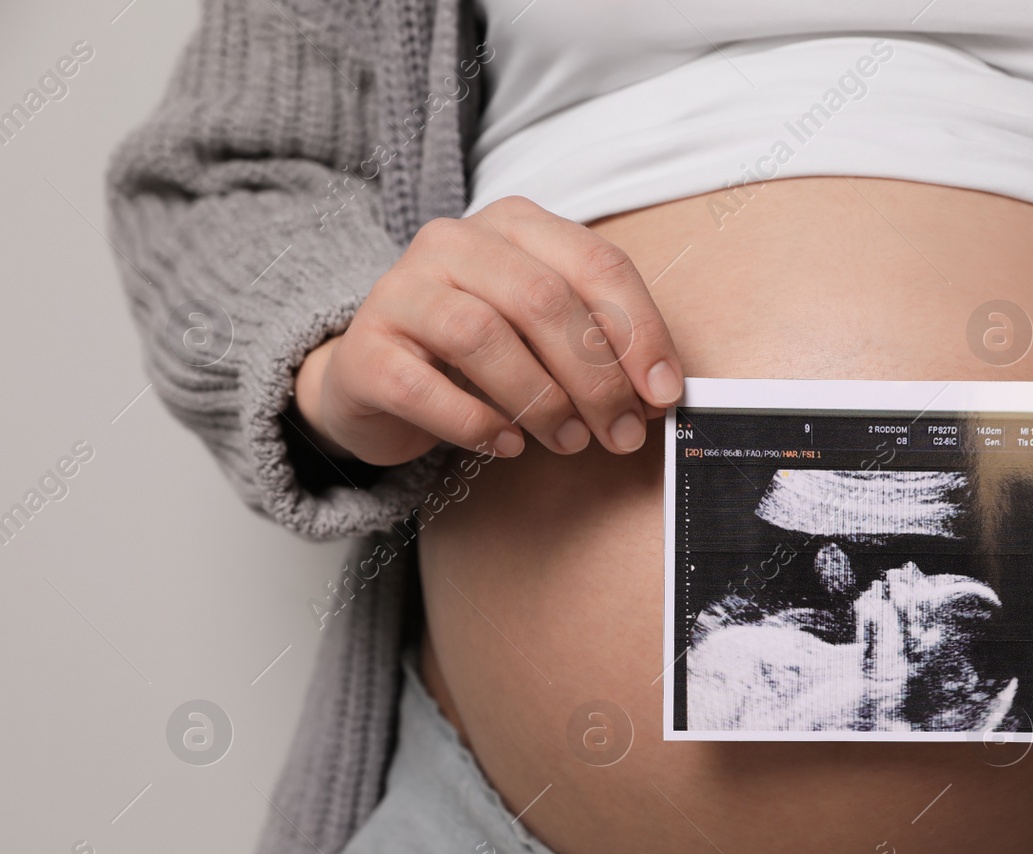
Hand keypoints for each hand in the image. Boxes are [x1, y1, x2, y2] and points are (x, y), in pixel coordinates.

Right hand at [291, 195, 684, 464]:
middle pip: (543, 300)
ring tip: (568, 441)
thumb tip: (659, 394)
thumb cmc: (478, 355)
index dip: (640, 332)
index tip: (664, 394)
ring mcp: (401, 291)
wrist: (376, 376)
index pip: (596, 265)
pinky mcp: (365, 349)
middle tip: (621, 433)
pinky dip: (476, 423)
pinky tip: (506, 445)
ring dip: (540, 400)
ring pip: (482, 337)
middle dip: (595, 377)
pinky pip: (424, 388)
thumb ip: (599, 346)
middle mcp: (454, 242)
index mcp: (515, 226)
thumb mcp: (544, 334)